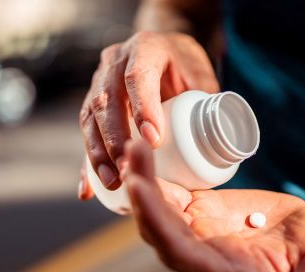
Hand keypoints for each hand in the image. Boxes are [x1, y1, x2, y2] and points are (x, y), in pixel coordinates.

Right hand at [78, 31, 218, 198]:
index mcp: (145, 48)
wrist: (165, 53)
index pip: (138, 76)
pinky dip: (87, 164)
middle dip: (114, 139)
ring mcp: (98, 83)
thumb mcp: (200, 74)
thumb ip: (207, 101)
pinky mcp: (92, 106)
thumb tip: (218, 138)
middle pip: (106, 101)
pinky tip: (88, 190)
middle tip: (128, 168)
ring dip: (98, 154)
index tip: (153, 141)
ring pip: (89, 118)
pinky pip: (86, 135)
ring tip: (112, 182)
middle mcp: (114, 62)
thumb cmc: (185, 67)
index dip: (143, 108)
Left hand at [123, 140, 304, 271]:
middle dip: (143, 197)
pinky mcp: (200, 213)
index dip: (160, 224)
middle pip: (159, 231)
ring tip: (134, 146)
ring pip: (159, 211)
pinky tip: (144, 150)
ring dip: (143, 181)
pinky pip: (170, 196)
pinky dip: (156, 176)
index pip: (181, 254)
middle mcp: (202, 257)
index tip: (142, 191)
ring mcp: (198, 234)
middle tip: (133, 155)